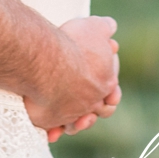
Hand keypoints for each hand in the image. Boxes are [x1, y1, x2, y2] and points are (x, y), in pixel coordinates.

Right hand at [26, 15, 118, 134]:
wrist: (46, 60)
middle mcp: (90, 102)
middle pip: (96, 113)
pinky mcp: (49, 120)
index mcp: (105, 83)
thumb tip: (111, 27)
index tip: (102, 88)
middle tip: (87, 103)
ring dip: (74, 123)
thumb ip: (104, 27)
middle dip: (92, 110)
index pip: (112, 95)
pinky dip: (52, 130)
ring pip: (75, 124)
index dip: (108, 93)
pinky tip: (50, 131)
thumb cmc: (72, 43)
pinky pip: (52, 128)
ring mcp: (70, 113)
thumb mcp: (93, 26)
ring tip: (69, 118)